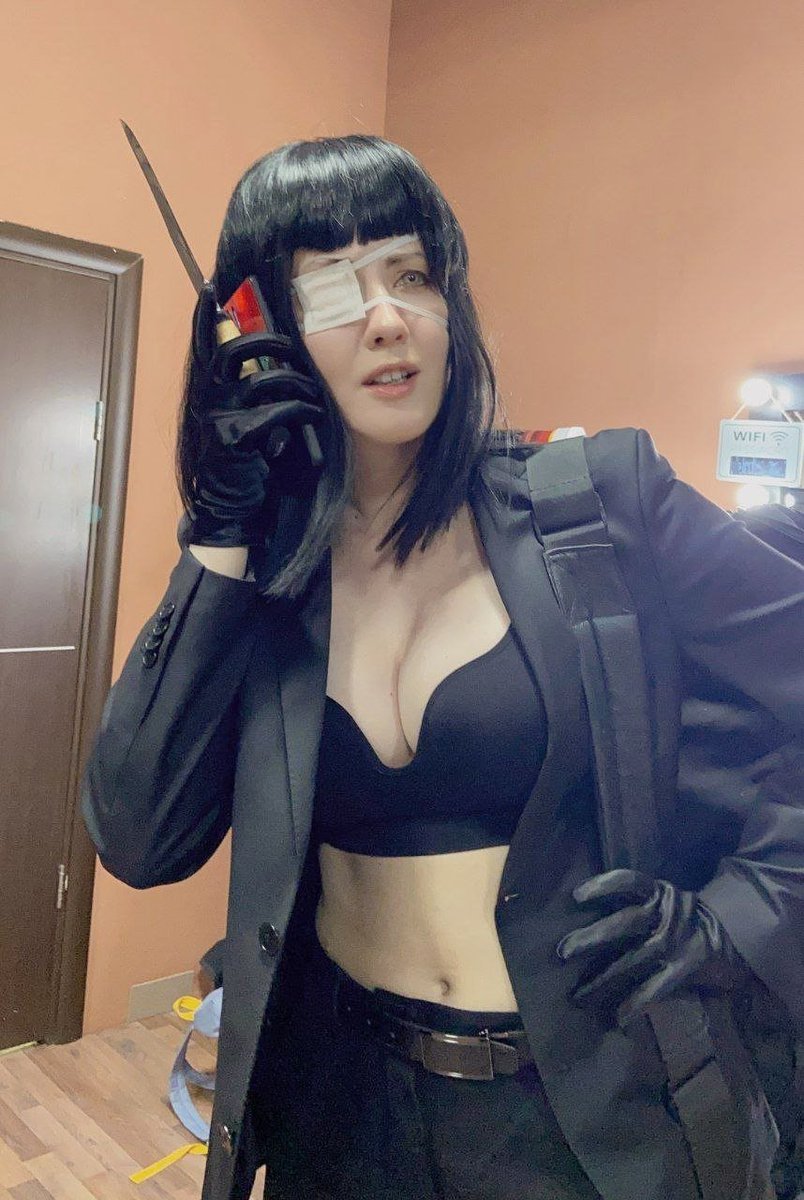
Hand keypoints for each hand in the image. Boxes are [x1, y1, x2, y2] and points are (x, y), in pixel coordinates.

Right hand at [186, 283, 325, 547]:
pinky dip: (302, 409)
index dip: (206, 314)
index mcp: (207, 388)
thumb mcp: (239, 417)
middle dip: (268, 341)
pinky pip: (277, 410)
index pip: (203, 341)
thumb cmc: (242, 459)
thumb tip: (265, 356)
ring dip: (297, 381)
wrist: (230, 506)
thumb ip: (243, 388)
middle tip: (293, 346)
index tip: (211, 286)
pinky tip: (313, 415)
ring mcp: (219, 416)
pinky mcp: (236, 438)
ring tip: (313, 392)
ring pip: (264, 379)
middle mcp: (207, 397)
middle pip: (233, 349)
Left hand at [555, 869, 748, 1026]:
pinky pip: (657, 986)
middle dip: (590, 937)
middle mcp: (666, 914)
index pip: (629, 880)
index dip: (602, 885)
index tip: (576, 896)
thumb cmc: (691, 920)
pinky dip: (636, 1002)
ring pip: (633, 959)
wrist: (739, 936)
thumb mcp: (669, 903)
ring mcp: (677, 941)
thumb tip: (591, 925)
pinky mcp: (688, 967)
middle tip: (561, 952)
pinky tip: (618, 1017)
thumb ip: (639, 910)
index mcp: (661, 893)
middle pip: (622, 923)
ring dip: (602, 979)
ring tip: (577, 996)